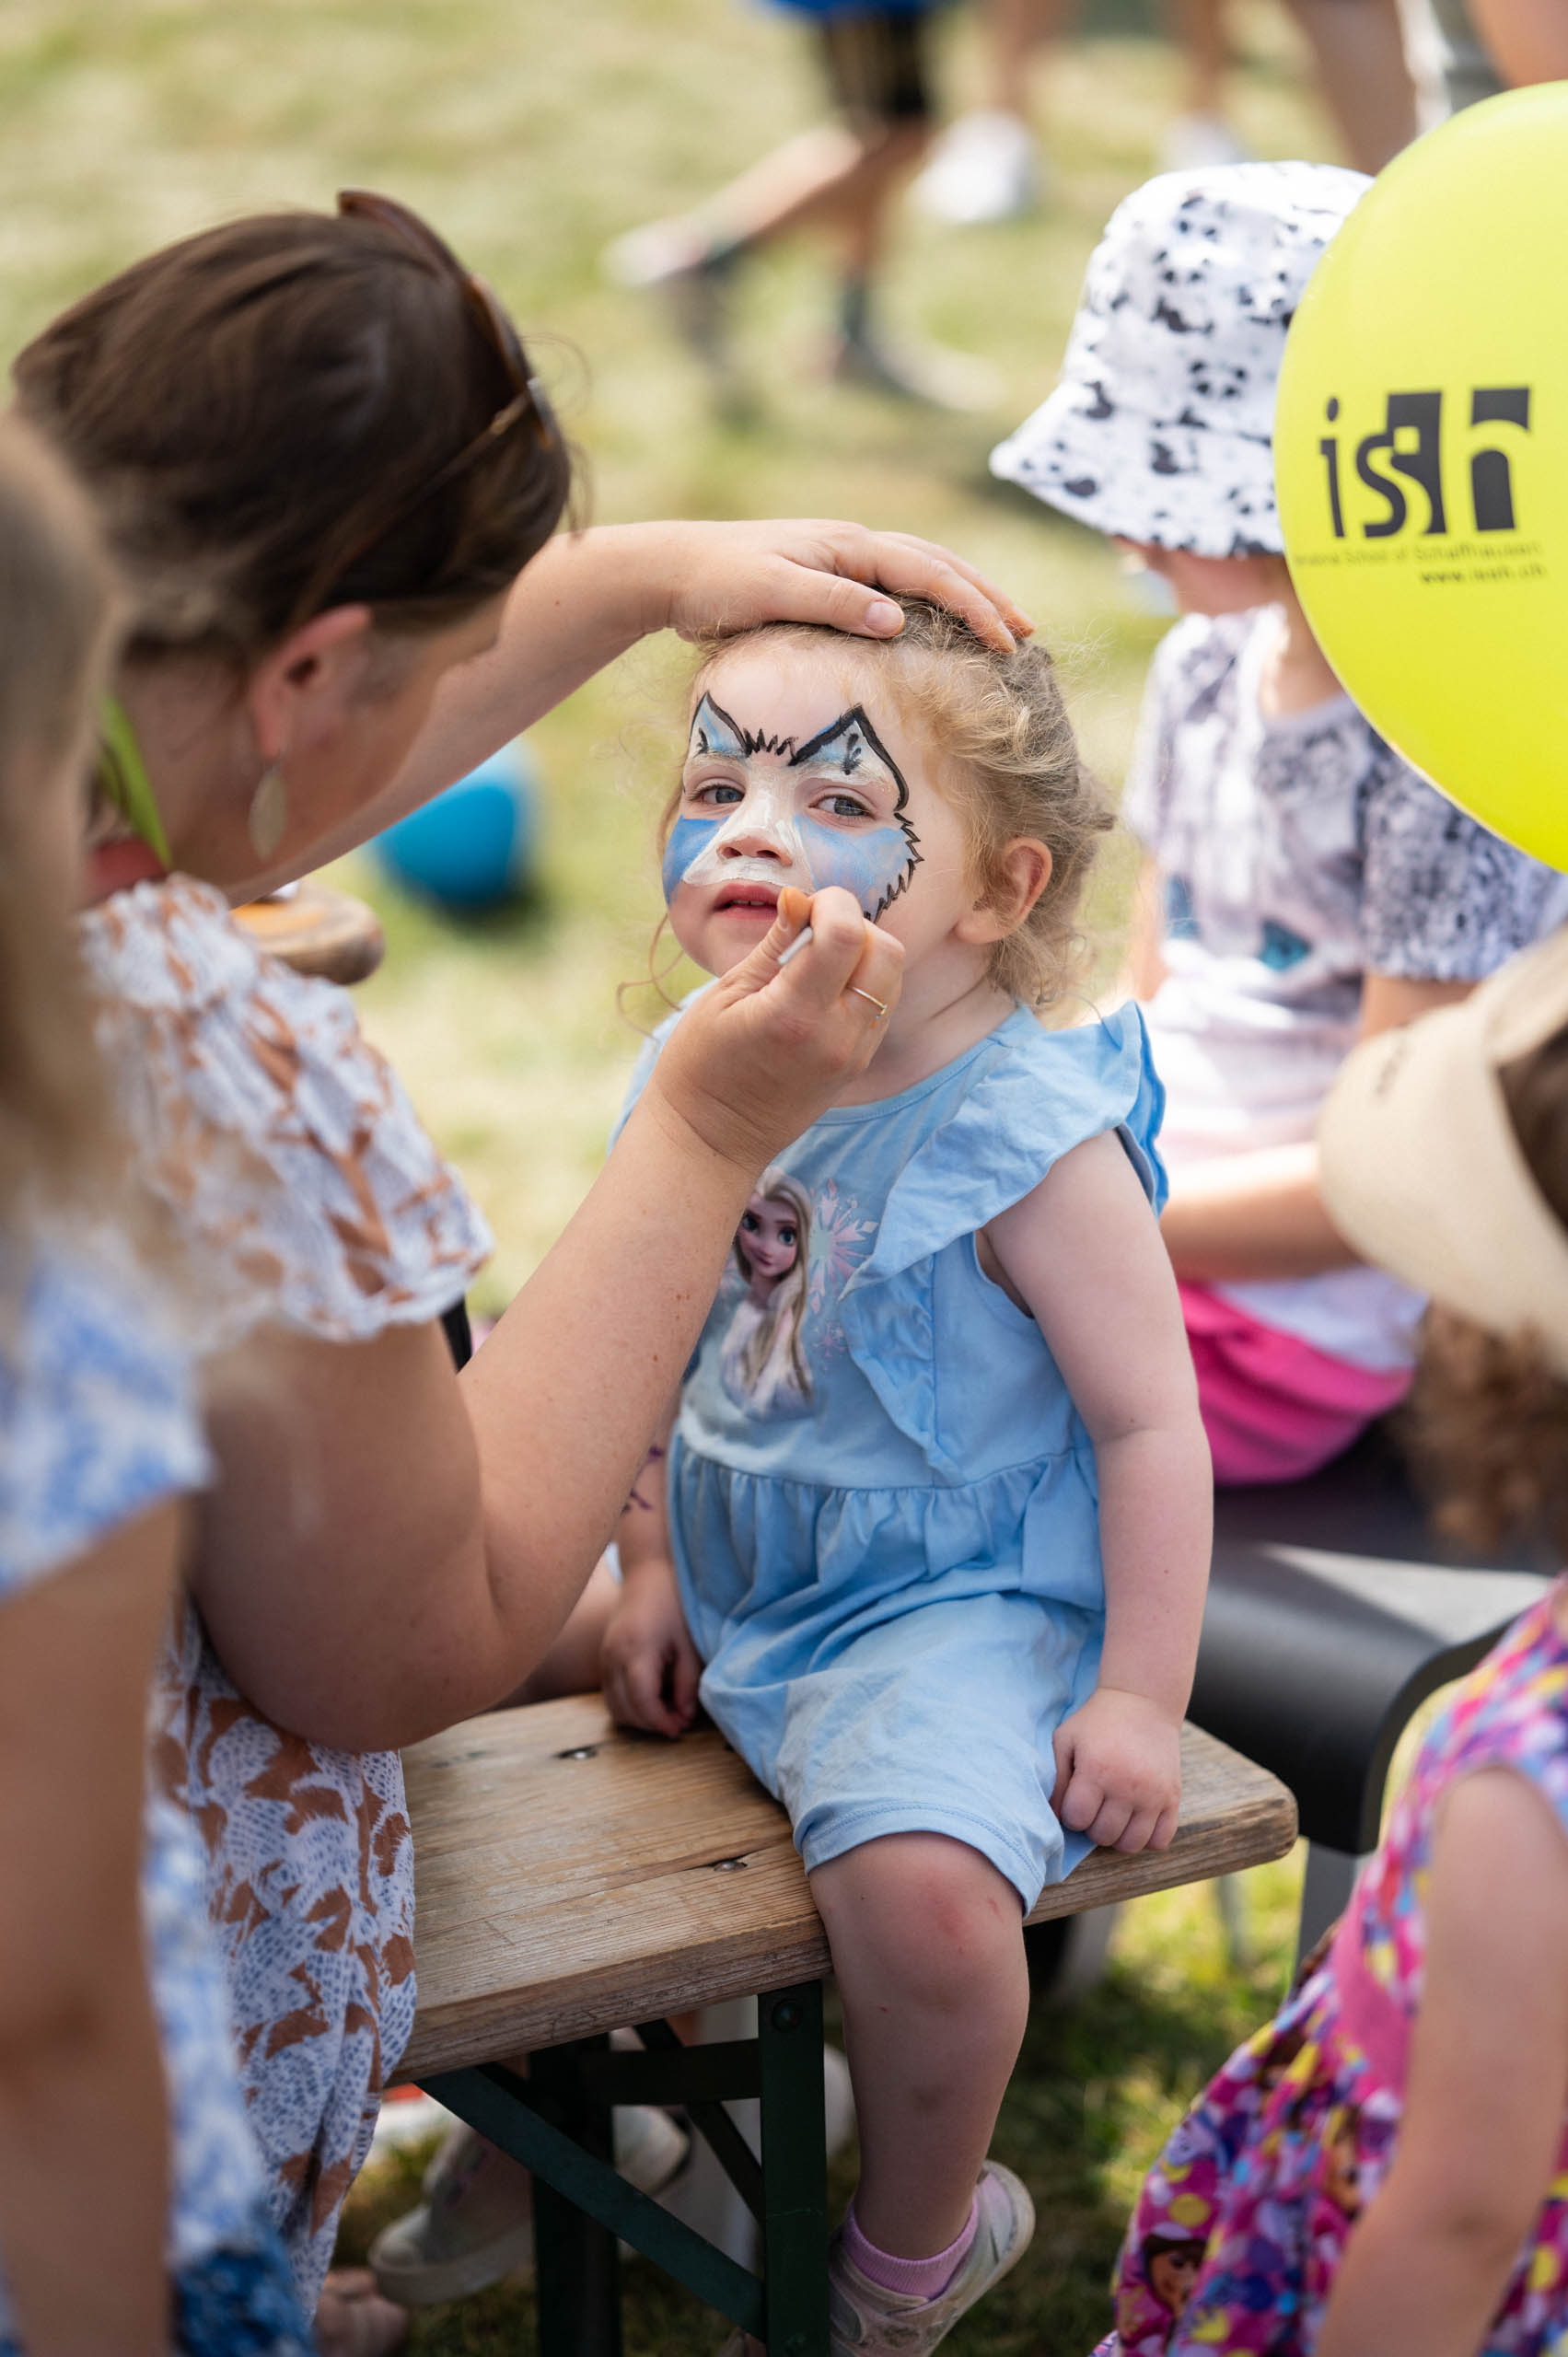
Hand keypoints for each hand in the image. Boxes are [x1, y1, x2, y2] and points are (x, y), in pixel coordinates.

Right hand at [601, 1562, 701, 1738]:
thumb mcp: (688, 1643)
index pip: (642, 1703)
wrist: (647, 1572)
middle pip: (625, 1710)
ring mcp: (604, 1658)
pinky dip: (630, 1704)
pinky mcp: (604, 1658)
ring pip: (614, 1707)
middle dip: (652, 1724)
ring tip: (668, 1710)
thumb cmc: (672, 1602)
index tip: (680, 1729)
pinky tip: (654, 1697)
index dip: (661, 1722)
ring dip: (639, 1717)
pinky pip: (611, 1694)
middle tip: (679, 1722)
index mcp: (636, 1651)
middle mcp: (613, 1657)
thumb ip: (688, 1682)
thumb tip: (685, 1716)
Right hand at [647, 885, 902, 1173]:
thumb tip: (799, 899)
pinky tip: (823, 987)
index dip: (831, 903)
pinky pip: (883, 1004)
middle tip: (812, 931)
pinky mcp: (860, 1064)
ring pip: (892, 976)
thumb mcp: (724, 995)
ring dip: (863, 951)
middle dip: (854, 923)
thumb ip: (774, 945)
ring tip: (816, 960)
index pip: (847, 934)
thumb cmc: (700, 1065)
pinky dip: (863, 980)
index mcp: (795, 1015)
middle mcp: (838, 1036)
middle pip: (886, 950)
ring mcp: (855, 1054)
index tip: (801, 907)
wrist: (712, 1140)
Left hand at [657, 520, 1032, 653]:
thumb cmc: (716, 582)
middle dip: (988, 597)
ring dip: (967, 596)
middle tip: (1029, 633)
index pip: (931, 573)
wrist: (672, 570)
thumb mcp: (772, 592)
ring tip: (1003, 626)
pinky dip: (933, 602)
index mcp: (849, 546)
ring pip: (924, 570)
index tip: (1007, 644)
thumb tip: (898, 620)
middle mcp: (855, 546)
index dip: (974, 608)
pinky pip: (900, 585)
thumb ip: (834, 604)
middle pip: (940, 565)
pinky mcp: (833, 578)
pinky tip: (943, 625)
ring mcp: (845, 560)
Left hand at [1051, 1686, 1181, 1854]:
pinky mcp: (1173, 1797)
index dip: (1071, 1813)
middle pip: (1103, 1835)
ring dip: (1117, 1835)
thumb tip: (1054, 1816)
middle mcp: (1127, 1785)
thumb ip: (1057, 1779)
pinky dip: (1146, 1837)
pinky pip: (1160, 1840)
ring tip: (1114, 1814)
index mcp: (1096, 1770)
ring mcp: (1153, 1794)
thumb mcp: (1066, 1739)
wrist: (1143, 1702)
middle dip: (1093, 1824)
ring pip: (1131, 1844)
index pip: (1076, 1819)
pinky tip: (1136, 1819)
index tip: (1076, 1797)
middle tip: (1095, 1804)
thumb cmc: (1097, 1722)